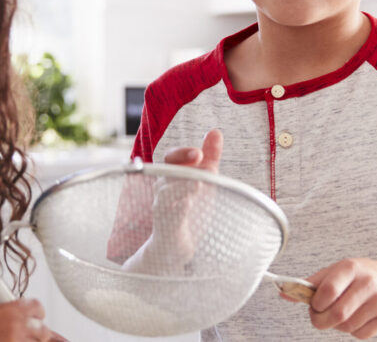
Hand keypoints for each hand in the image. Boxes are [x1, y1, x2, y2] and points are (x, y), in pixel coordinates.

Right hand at [0, 298, 61, 341]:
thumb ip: (13, 316)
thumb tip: (34, 323)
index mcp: (12, 307)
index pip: (37, 308)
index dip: (39, 314)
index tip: (37, 318)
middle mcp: (17, 323)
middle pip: (43, 330)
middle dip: (40, 334)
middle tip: (36, 336)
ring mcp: (16, 339)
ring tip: (23, 340)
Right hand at [145, 130, 222, 270]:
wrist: (176, 245)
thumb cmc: (190, 209)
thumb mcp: (204, 180)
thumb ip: (210, 157)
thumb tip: (215, 131)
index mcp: (172, 175)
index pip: (172, 157)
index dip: (184, 153)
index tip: (200, 151)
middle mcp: (163, 188)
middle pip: (166, 169)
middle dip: (181, 161)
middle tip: (199, 156)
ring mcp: (161, 206)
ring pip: (166, 190)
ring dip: (183, 184)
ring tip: (199, 182)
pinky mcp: (165, 225)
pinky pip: (168, 213)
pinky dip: (178, 207)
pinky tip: (189, 203)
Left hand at [298, 258, 376, 339]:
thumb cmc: (358, 277)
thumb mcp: (336, 271)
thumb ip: (311, 283)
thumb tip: (283, 293)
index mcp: (351, 267)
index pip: (328, 290)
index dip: (316, 304)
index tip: (314, 305)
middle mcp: (368, 282)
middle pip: (337, 314)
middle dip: (321, 321)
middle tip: (318, 318)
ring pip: (347, 326)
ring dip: (337, 326)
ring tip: (340, 314)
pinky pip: (361, 334)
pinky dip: (353, 331)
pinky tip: (356, 318)